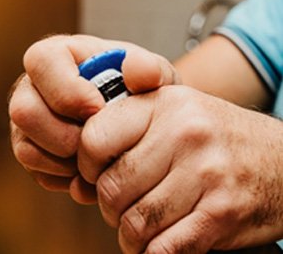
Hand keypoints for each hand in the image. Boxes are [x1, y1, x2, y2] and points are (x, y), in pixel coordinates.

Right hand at [8, 35, 179, 203]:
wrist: (135, 119)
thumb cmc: (140, 91)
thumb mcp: (152, 76)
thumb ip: (149, 69)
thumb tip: (137, 70)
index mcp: (59, 57)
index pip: (42, 61)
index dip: (68, 91)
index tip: (99, 110)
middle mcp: (36, 88)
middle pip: (24, 111)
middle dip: (66, 135)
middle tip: (100, 140)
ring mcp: (31, 122)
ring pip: (27, 149)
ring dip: (69, 160)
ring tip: (100, 156)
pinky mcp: (34, 150)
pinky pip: (38, 172)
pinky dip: (68, 177)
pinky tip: (93, 168)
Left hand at [77, 85, 282, 252]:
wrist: (276, 159)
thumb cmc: (213, 137)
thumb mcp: (172, 113)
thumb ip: (125, 133)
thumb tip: (79, 183)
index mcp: (163, 104)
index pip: (95, 138)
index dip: (87, 164)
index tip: (98, 173)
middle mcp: (185, 133)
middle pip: (112, 188)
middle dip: (109, 206)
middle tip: (123, 203)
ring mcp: (206, 172)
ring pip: (135, 224)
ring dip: (131, 232)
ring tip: (143, 221)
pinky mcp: (222, 212)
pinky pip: (164, 248)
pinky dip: (154, 252)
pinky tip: (161, 239)